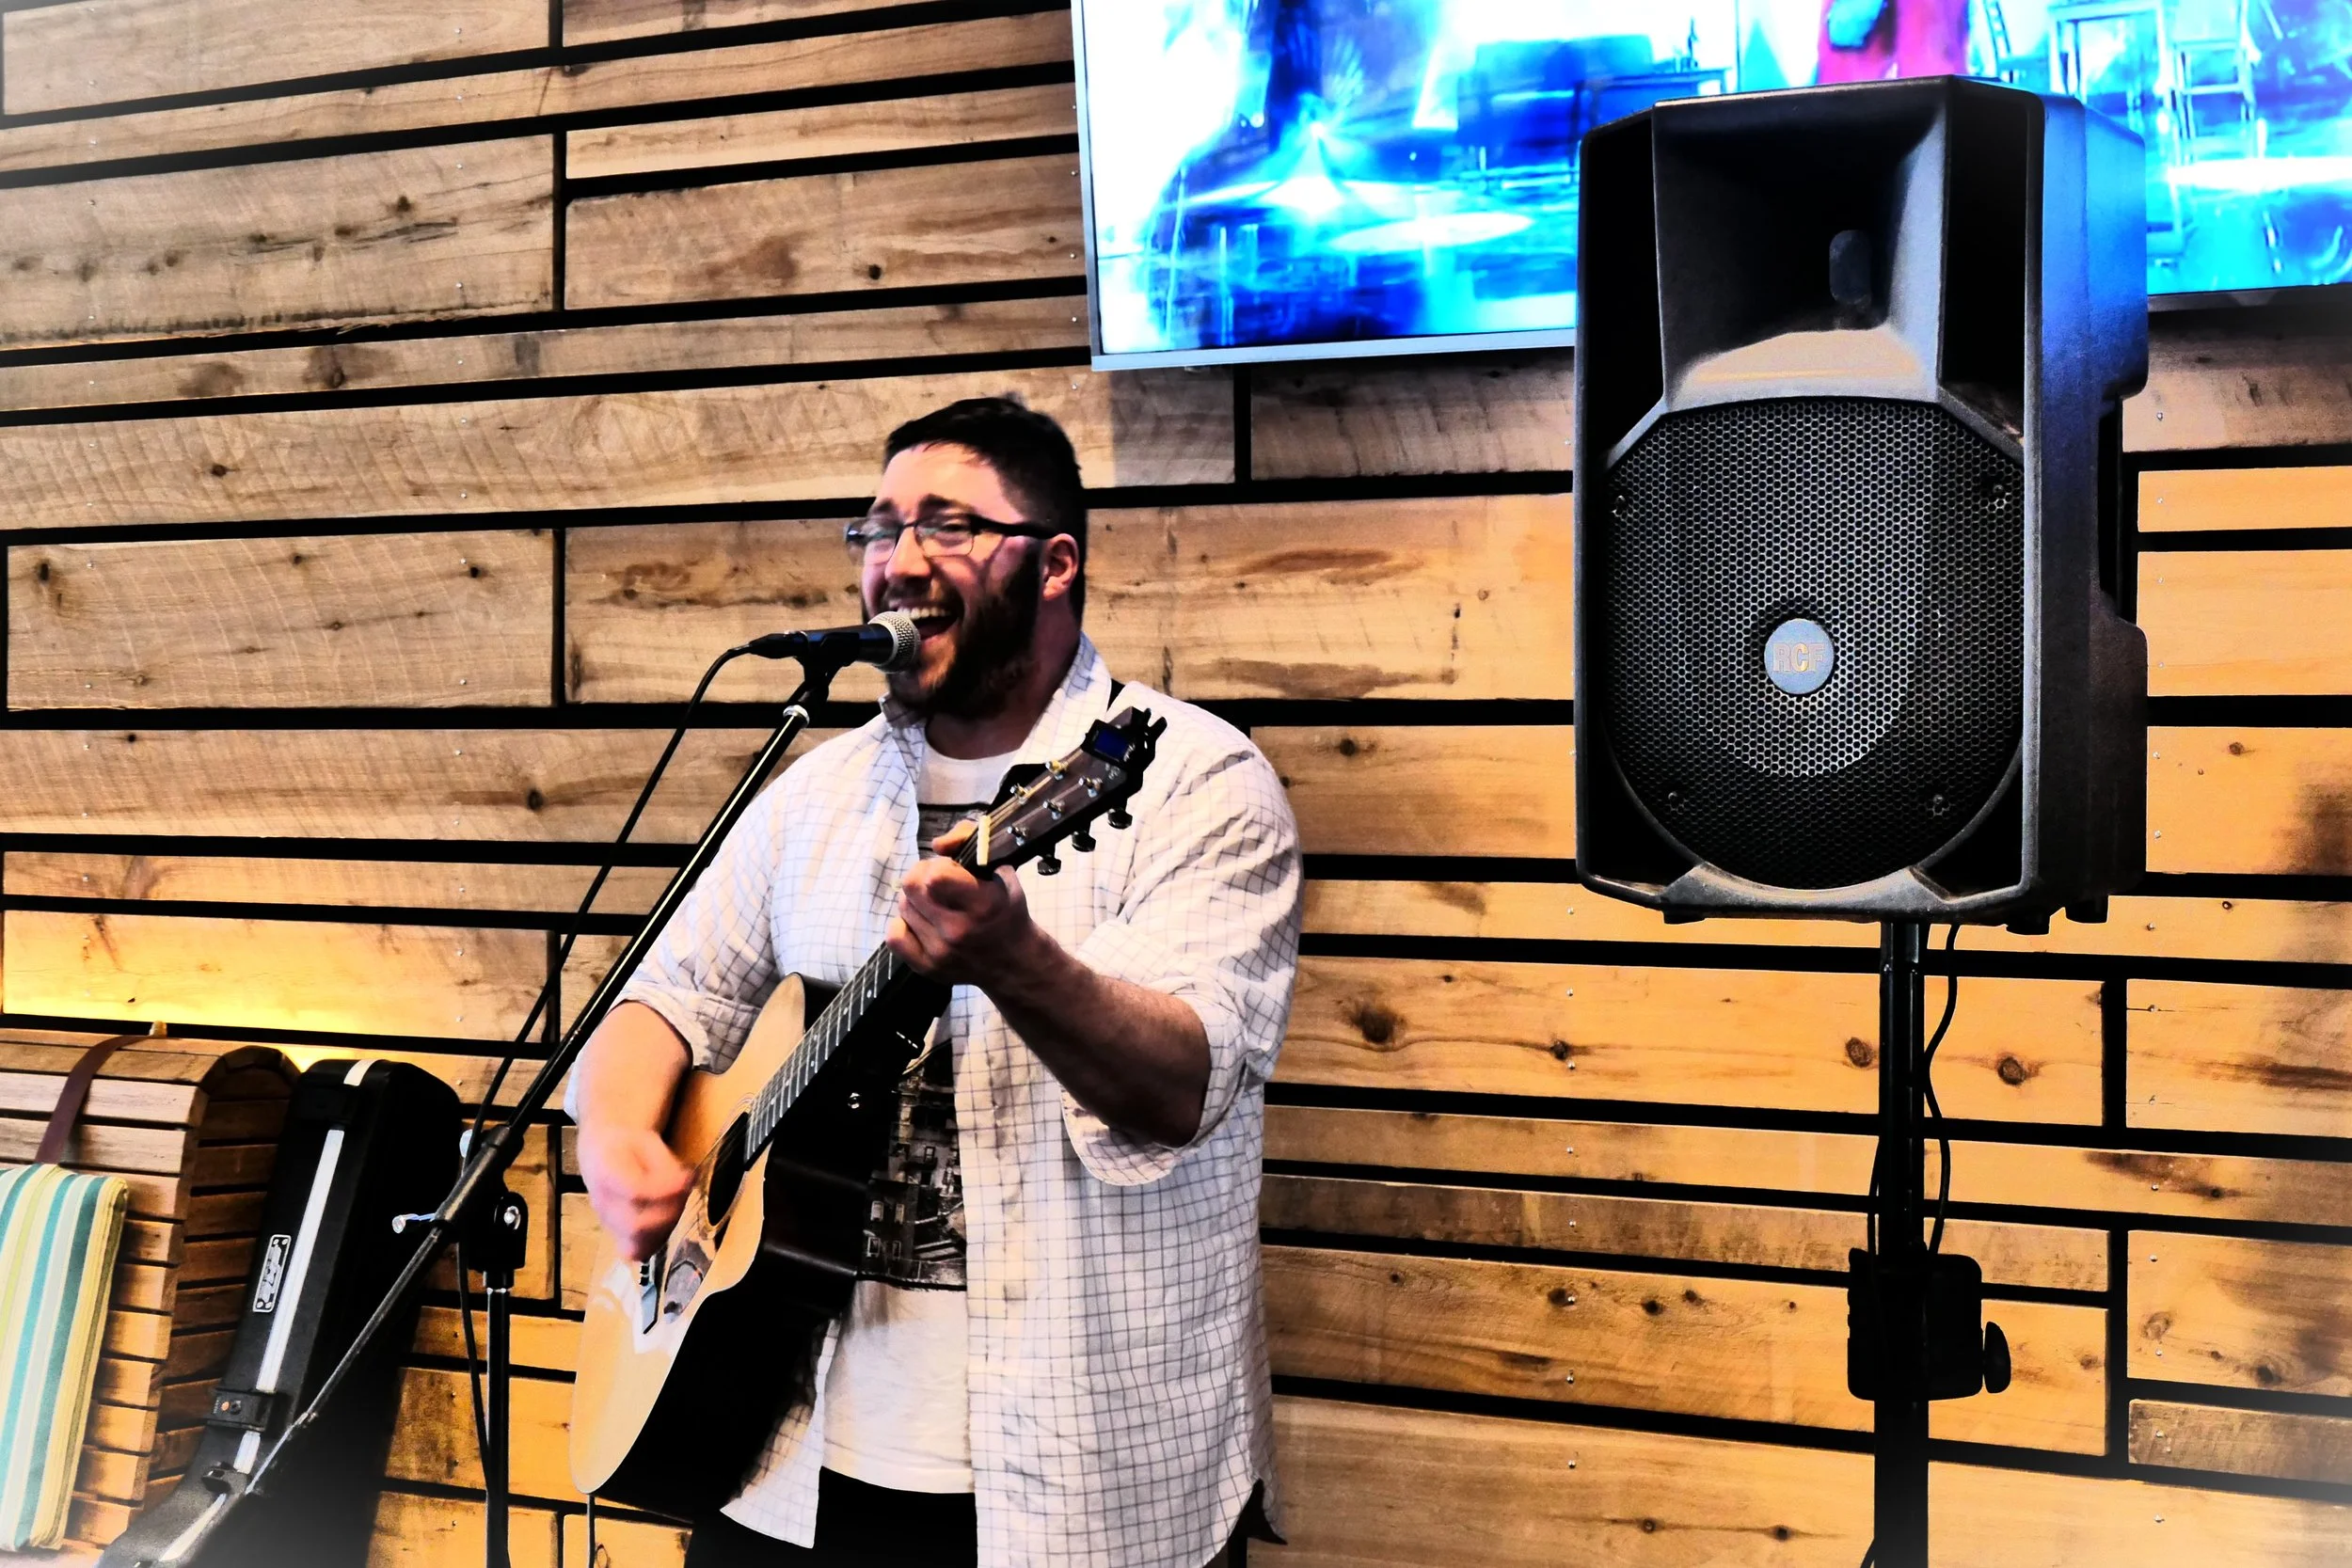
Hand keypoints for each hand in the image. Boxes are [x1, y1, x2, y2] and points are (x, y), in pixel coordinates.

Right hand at [576, 1123, 692, 1261]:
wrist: (601, 1153)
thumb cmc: (628, 1145)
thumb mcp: (647, 1140)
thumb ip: (666, 1164)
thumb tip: (686, 1182)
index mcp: (605, 1172)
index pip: (635, 1192)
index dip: (666, 1190)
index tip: (688, 1177)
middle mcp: (602, 1204)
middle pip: (636, 1226)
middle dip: (671, 1211)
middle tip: (685, 1189)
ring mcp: (608, 1225)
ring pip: (640, 1243)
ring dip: (668, 1224)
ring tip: (677, 1200)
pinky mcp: (617, 1237)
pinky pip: (638, 1251)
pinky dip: (659, 1239)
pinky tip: (667, 1217)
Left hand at [886, 826, 1042, 985]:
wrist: (1013, 963)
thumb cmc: (1006, 910)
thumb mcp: (1001, 870)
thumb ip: (970, 841)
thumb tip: (937, 846)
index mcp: (982, 904)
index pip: (935, 877)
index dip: (937, 865)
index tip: (951, 870)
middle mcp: (958, 931)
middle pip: (911, 887)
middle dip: (922, 876)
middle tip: (939, 883)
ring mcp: (940, 952)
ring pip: (903, 907)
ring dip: (916, 900)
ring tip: (937, 905)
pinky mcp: (926, 968)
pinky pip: (894, 936)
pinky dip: (905, 924)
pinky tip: (924, 923)